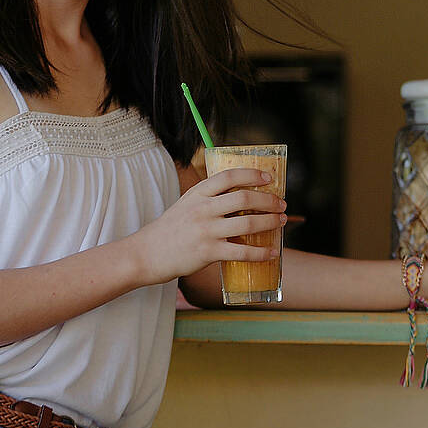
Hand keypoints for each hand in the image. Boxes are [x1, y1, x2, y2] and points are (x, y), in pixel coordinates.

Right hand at [131, 167, 285, 285]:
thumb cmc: (170, 230)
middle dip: (269, 200)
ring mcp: (206, 230)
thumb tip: (241, 196)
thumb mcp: (186, 204)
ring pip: (248, 222)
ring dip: (270, 222)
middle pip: (244, 197)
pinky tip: (271, 252)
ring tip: (281, 222)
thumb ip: (209, 199)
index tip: (268, 178)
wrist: (146, 254)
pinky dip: (260, 252)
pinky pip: (241, 251)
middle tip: (282, 204)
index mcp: (198, 194)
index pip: (229, 176)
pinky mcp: (208, 252)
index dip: (252, 174)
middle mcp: (203, 209)